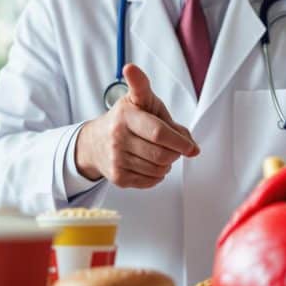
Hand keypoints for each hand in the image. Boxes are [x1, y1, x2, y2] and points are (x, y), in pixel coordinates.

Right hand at [74, 64, 199, 187]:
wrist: (93, 141)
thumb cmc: (125, 119)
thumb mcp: (143, 103)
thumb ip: (169, 120)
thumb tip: (192, 146)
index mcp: (127, 114)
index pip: (158, 131)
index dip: (178, 141)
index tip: (191, 148)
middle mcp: (118, 135)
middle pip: (162, 154)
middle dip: (176, 152)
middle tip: (175, 147)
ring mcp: (116, 158)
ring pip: (158, 170)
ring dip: (167, 164)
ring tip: (160, 153)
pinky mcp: (117, 177)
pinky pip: (150, 181)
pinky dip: (158, 175)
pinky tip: (150, 164)